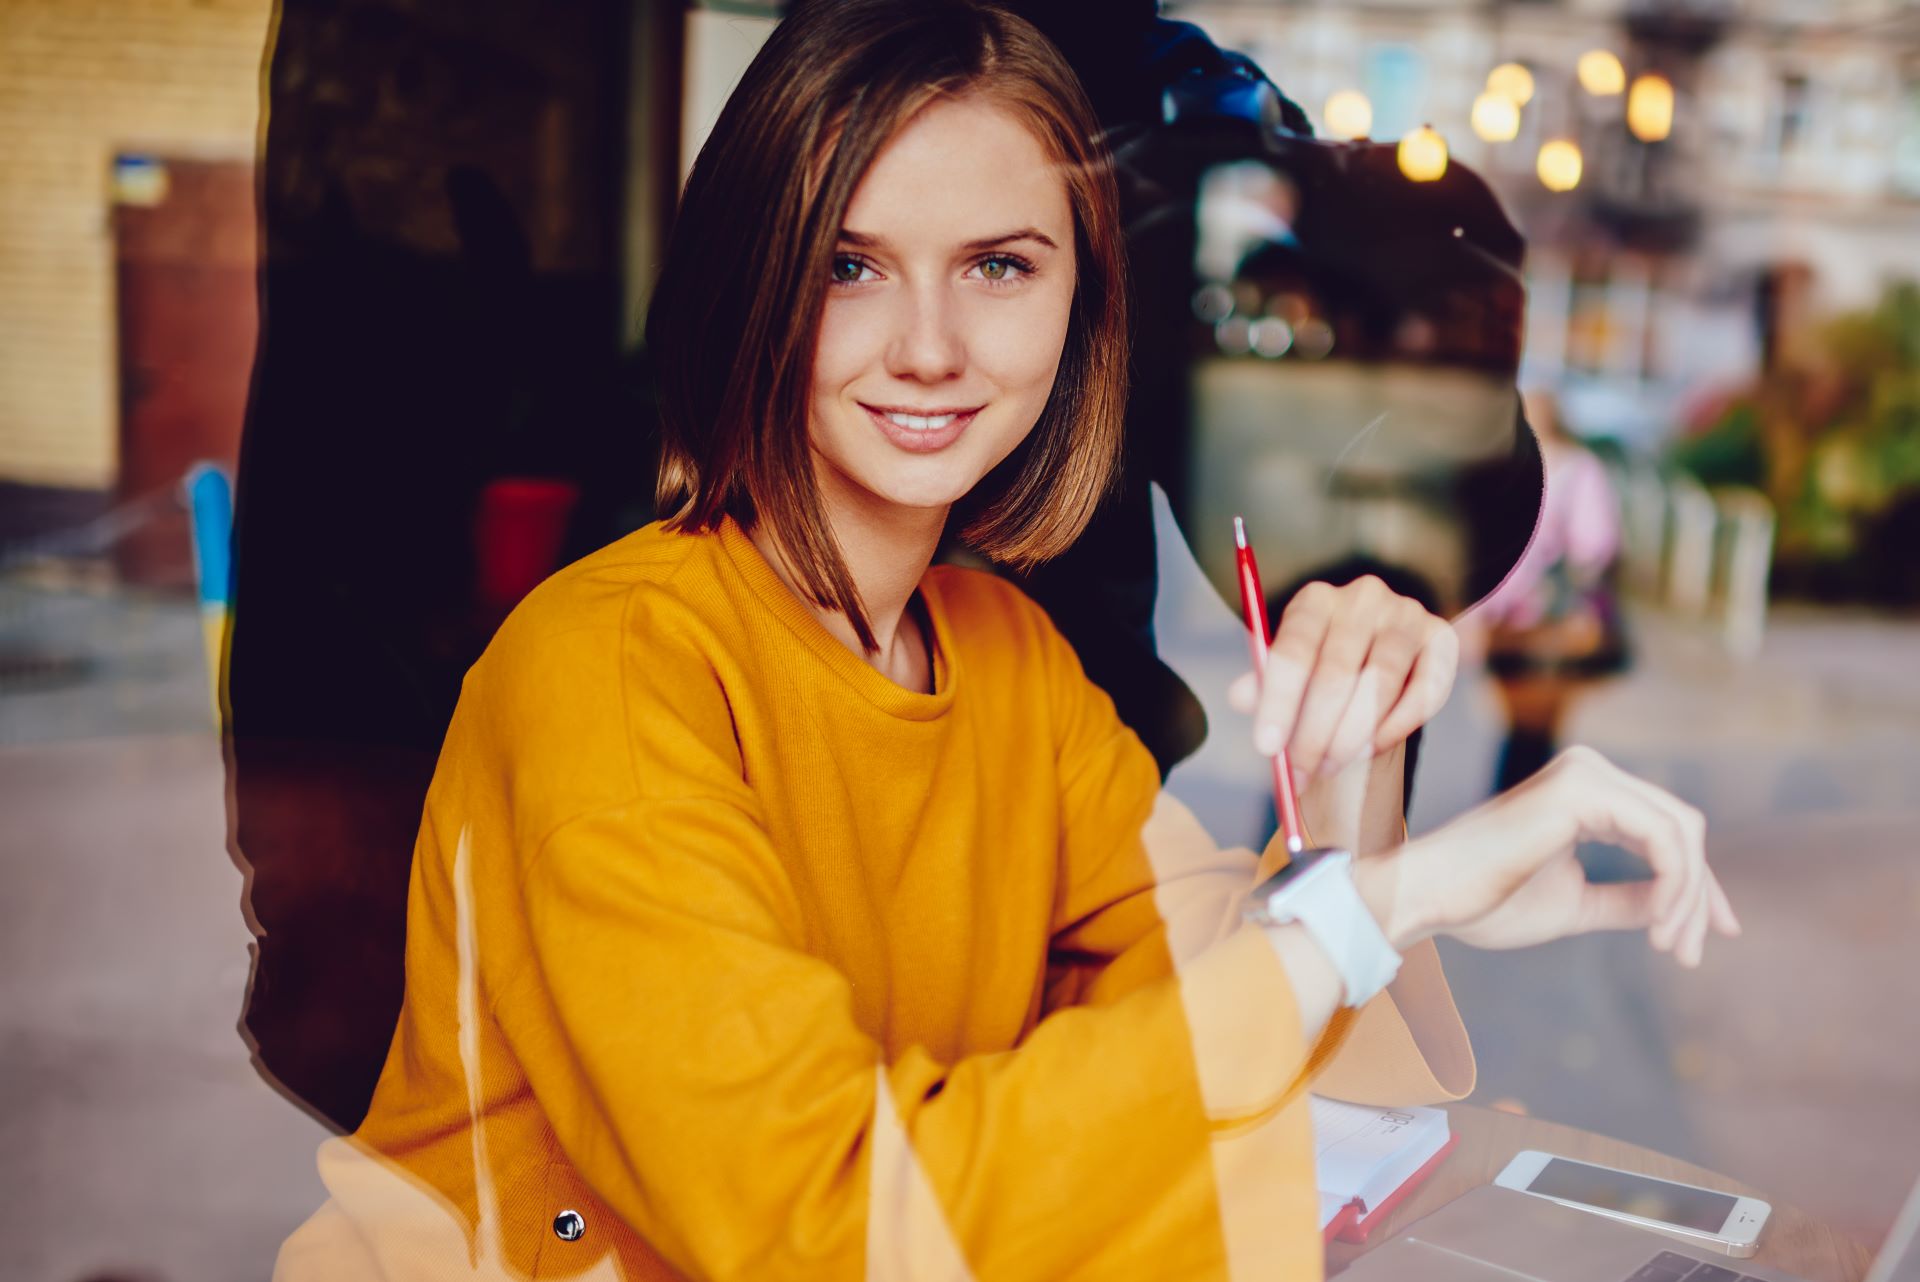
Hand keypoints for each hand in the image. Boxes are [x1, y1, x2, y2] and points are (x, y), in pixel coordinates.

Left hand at [1227, 576, 1457, 779]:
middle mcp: (1362, 598)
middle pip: (1337, 671)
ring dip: (1352, 736)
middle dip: (1314, 733)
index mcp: (1315, 600)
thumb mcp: (1288, 677)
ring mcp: (1406, 615)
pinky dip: (1395, 728)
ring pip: (1381, 683)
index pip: (1293, 649)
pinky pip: (1423, 692)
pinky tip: (1370, 750)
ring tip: (1330, 766)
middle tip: (1300, 774)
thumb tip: (1240, 695)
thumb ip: (1264, 686)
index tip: (1267, 749)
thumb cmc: (1320, 673)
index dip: (1278, 702)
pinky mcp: (1440, 641)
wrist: (1371, 669)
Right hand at [1362, 747, 1740, 967]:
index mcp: (1585, 792)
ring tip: (1672, 947)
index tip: (1711, 937)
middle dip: (1700, 893)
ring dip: (1689, 896)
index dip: (1698, 884)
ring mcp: (1587, 774)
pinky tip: (1657, 925)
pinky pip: (1662, 837)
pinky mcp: (1582, 790)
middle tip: (1690, 953)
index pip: (1665, 830)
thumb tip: (1675, 908)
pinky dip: (1674, 884)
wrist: (1430, 896)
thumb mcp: (1575, 904)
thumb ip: (1626, 900)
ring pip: (1681, 831)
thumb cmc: (1485, 901)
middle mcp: (1590, 771)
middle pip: (1683, 827)